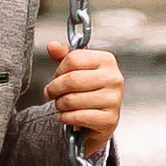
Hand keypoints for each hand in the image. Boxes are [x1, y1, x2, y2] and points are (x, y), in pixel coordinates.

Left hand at [43, 41, 122, 155]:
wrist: (101, 117)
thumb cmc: (88, 90)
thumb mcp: (77, 69)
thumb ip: (64, 56)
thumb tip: (52, 45)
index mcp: (107, 60)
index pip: (74, 59)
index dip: (59, 70)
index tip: (56, 77)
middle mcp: (114, 78)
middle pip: (72, 80)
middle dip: (55, 89)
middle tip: (51, 94)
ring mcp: (114, 99)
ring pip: (72, 100)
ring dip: (59, 105)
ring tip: (61, 105)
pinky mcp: (109, 119)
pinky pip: (77, 117)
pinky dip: (65, 118)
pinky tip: (67, 116)